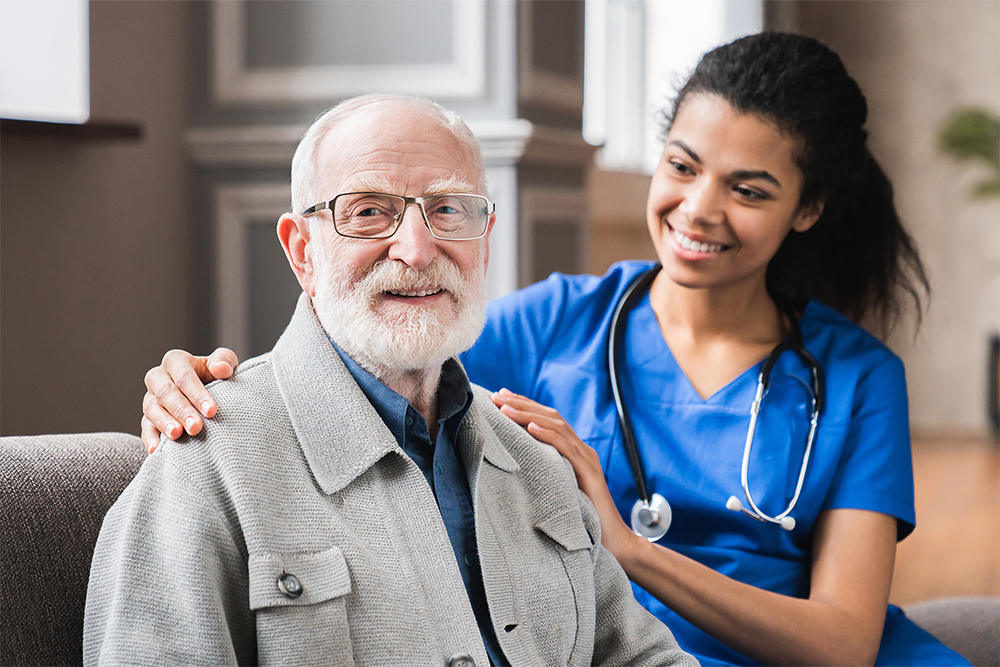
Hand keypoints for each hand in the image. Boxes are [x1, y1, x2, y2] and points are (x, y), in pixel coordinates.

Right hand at [141, 348, 239, 452]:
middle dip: (182, 410)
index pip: (184, 376)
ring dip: (165, 423)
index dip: (197, 393)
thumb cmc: (217, 375)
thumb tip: (221, 369)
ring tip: (178, 435)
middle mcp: (158, 377)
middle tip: (196, 427)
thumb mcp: (224, 363)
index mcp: (176, 361)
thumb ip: (224, 360)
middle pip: (166, 392)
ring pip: (152, 409)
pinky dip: (149, 438)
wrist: (208, 392)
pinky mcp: (148, 417)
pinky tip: (155, 450)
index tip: (212, 411)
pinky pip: (145, 427)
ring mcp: (150, 398)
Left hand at [490, 388, 638, 557]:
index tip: (501, 398)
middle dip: (523, 404)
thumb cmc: (582, 521)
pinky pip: (567, 449)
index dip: (526, 407)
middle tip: (497, 396)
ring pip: (557, 427)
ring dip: (529, 415)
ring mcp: (587, 459)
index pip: (548, 421)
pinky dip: (549, 435)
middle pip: (551, 417)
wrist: (613, 543)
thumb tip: (512, 468)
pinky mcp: (590, 472)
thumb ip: (543, 474)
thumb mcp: (557, 490)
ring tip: (506, 407)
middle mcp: (582, 450)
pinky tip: (531, 428)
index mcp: (574, 452)